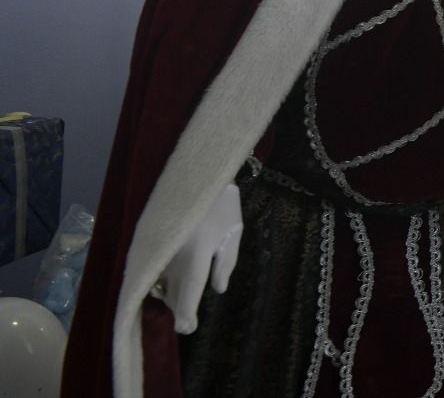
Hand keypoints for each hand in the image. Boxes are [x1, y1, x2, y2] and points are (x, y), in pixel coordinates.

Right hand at [154, 182, 242, 334]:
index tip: (187, 327)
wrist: (198, 174)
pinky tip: (165, 287)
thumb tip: (218, 290)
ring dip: (168, 296)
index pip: (191, 288)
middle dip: (178, 308)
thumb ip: (226, 262)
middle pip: (172, 290)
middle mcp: (173, 252)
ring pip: (159, 282)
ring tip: (179, 303)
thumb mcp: (234, 231)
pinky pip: (151, 268)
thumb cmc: (222, 203)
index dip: (188, 310)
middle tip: (186, 323)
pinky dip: (157, 281)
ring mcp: (159, 246)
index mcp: (197, 250)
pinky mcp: (149, 240)